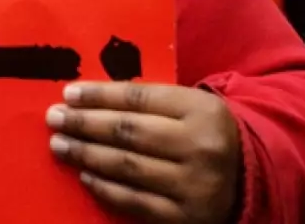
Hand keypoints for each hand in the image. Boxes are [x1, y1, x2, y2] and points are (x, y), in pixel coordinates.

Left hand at [47, 82, 241, 223]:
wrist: (251, 182)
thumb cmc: (206, 136)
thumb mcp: (191, 109)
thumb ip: (150, 103)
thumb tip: (88, 99)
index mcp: (201, 110)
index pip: (139, 98)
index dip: (99, 95)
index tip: (68, 93)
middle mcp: (199, 146)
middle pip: (129, 131)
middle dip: (84, 124)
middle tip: (53, 118)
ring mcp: (193, 185)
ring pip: (127, 166)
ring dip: (86, 154)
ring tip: (59, 145)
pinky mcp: (185, 217)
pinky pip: (135, 201)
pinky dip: (105, 188)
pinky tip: (85, 176)